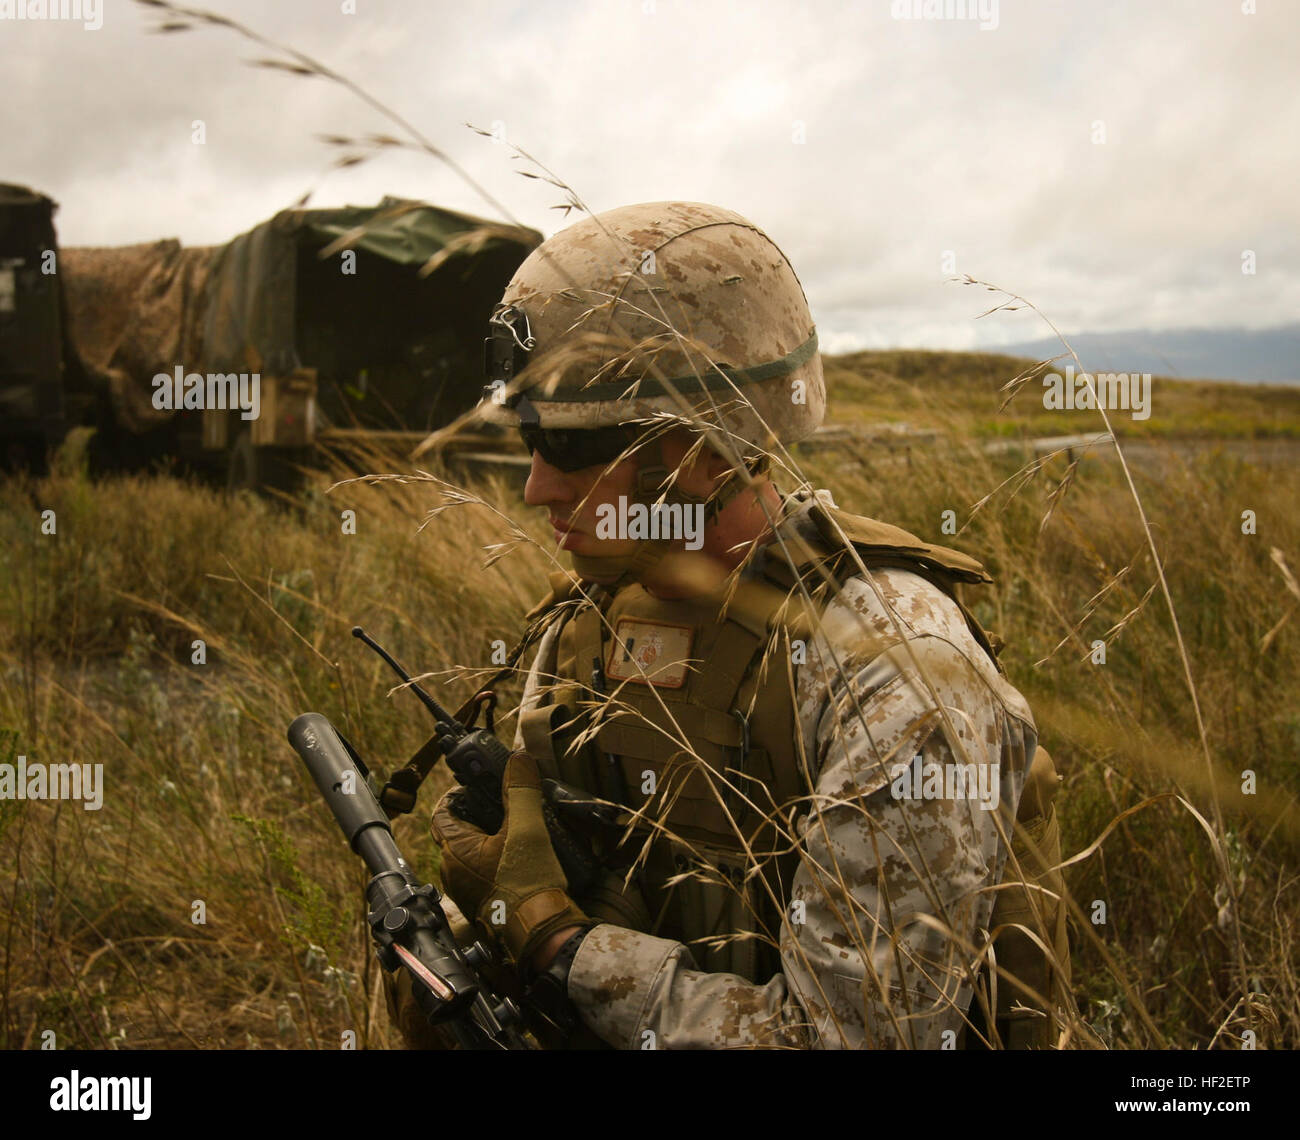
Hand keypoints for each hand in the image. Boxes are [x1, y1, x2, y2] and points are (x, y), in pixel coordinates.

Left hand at [430, 751, 588, 964]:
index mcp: (454, 849)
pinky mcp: (480, 904)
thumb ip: (520, 790)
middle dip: (477, 814)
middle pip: (456, 832)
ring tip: (514, 828)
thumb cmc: (527, 883)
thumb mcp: (527, 828)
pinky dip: (493, 859)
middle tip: (502, 802)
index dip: (457, 794)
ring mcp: (464, 891)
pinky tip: (518, 857)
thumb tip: (518, 759)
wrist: (539, 932)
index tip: (477, 784)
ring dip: (486, 838)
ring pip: (468, 853)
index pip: (442, 812)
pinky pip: (479, 873)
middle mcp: (451, 871)